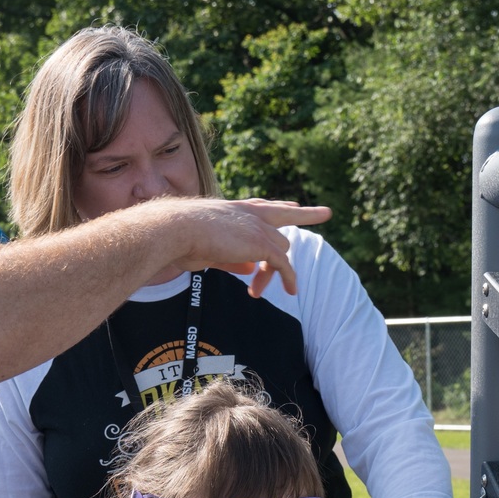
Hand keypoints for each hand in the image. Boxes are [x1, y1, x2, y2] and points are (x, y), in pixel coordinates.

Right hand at [153, 197, 331, 297]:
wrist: (177, 229)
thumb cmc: (181, 239)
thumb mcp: (209, 249)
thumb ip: (232, 259)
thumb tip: (250, 270)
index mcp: (235, 209)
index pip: (264, 205)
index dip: (281, 207)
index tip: (294, 204)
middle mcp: (250, 213)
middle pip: (282, 225)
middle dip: (291, 234)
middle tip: (321, 218)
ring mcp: (258, 227)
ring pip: (281, 250)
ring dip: (271, 274)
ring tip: (255, 293)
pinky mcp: (262, 244)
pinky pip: (282, 264)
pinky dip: (287, 278)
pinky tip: (290, 291)